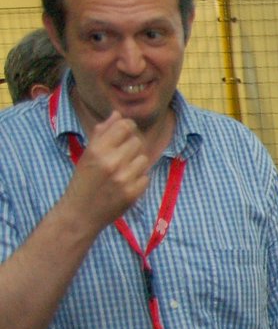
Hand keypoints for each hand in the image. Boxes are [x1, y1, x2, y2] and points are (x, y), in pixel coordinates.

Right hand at [61, 113, 149, 229]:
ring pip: (144, 158)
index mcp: (97, 150)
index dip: (128, 127)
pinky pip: (146, 176)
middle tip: (123, 154)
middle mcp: (112, 162)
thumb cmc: (83, 182)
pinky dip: (138, 179)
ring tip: (124, 169)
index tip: (126, 132)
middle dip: (132, 146)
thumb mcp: (87, 155)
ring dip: (136, 162)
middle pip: (137, 141)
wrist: (80, 214)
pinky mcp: (133, 193)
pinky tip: (125, 183)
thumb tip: (118, 114)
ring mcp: (124, 179)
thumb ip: (102, 133)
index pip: (125, 126)